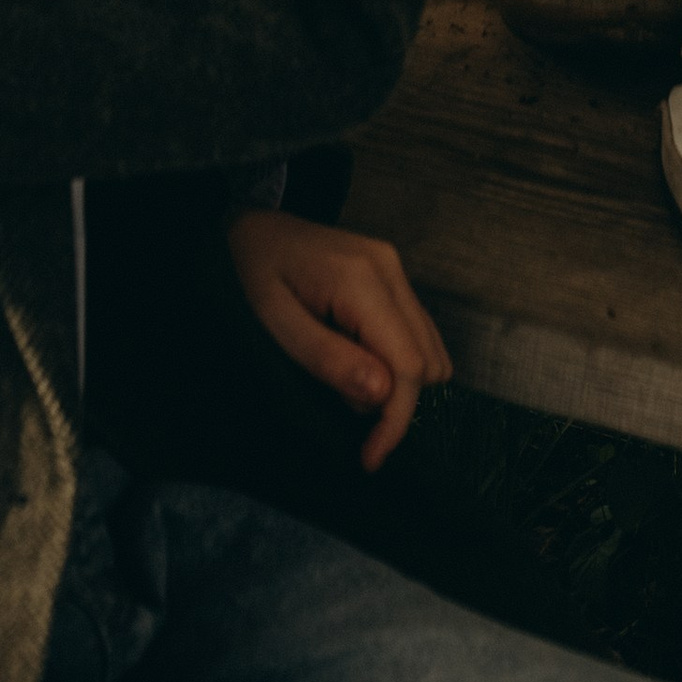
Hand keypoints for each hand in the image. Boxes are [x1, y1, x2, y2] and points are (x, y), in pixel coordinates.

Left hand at [226, 210, 451, 469]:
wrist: (253, 224)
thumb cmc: (255, 274)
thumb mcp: (276, 324)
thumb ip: (328, 360)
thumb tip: (383, 396)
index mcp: (362, 279)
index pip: (407, 365)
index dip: (396, 419)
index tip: (371, 457)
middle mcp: (391, 269)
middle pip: (426, 360)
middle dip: (393, 401)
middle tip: (341, 401)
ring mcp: (396, 268)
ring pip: (429, 349)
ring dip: (397, 382)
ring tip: (345, 377)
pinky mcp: (394, 274)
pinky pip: (416, 332)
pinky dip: (396, 361)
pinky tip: (356, 360)